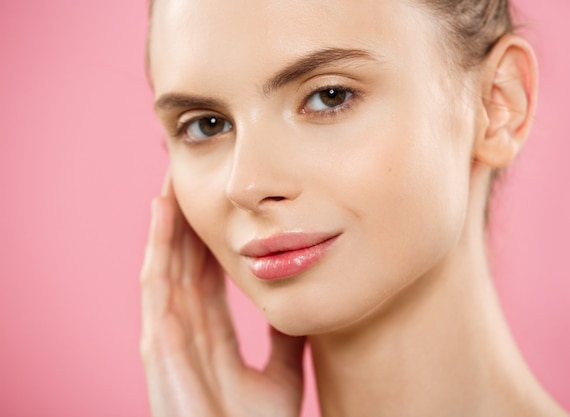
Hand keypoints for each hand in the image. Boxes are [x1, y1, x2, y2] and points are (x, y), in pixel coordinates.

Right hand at [140, 173, 305, 416]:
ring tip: (174, 178)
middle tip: (193, 176)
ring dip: (169, 220)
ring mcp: (168, 334)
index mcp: (211, 335)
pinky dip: (159, 244)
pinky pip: (156, 283)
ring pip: (167, 262)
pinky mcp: (157, 344)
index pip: (206, 274)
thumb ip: (288, 340)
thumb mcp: (284, 374)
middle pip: (184, 261)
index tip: (220, 204)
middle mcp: (185, 328)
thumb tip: (303, 306)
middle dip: (187, 219)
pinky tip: (163, 210)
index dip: (209, 238)